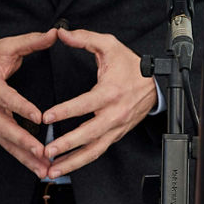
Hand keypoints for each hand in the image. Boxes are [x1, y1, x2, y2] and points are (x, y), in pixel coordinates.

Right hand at [0, 28, 58, 177]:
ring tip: (43, 168)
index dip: (22, 108)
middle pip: (4, 127)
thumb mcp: (7, 45)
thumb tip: (55, 34)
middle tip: (42, 152)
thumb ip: (31, 41)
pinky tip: (36, 165)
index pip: (6, 98)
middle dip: (23, 142)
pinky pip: (6, 143)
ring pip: (5, 141)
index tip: (38, 118)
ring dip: (24, 156)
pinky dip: (20, 156)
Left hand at [40, 27, 156, 178]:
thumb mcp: (109, 45)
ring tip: (53, 169)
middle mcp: (114, 114)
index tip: (47, 117)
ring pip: (93, 150)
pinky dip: (82, 161)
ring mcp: (116, 128)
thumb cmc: (131, 65)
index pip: (85, 105)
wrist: (156, 84)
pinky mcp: (116, 135)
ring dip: (73, 162)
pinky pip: (98, 151)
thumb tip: (62, 33)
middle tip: (47, 150)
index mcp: (110, 92)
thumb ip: (84, 38)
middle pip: (89, 134)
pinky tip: (66, 165)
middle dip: (67, 144)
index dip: (65, 111)